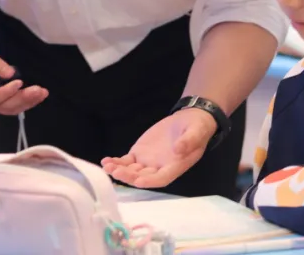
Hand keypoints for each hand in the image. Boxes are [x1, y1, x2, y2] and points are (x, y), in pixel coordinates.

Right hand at [0, 36, 47, 115]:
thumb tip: (10, 73)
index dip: (6, 91)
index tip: (20, 82)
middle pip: (2, 105)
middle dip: (22, 98)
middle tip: (40, 90)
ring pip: (9, 108)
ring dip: (27, 102)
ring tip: (43, 93)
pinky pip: (10, 105)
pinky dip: (24, 102)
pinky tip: (37, 96)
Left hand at [102, 107, 216, 188]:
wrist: (188, 121)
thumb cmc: (196, 129)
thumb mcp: (196, 132)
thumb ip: (188, 141)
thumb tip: (179, 149)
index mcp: (175, 166)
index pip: (161, 178)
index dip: (149, 181)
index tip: (138, 181)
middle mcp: (160, 168)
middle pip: (143, 177)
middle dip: (129, 176)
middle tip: (116, 172)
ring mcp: (148, 162)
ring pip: (132, 171)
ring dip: (119, 171)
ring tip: (107, 166)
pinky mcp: (140, 153)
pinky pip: (126, 161)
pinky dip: (117, 162)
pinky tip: (106, 161)